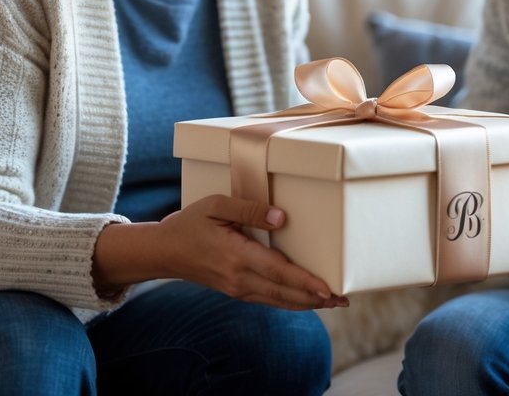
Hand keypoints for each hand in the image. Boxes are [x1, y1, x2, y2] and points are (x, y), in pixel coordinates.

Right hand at [93, 194, 348, 310]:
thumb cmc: (191, 223)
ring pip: (278, 301)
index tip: (328, 288)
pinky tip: (305, 300)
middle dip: (315, 298)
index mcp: (236, 256)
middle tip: (344, 299)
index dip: (305, 282)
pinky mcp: (236, 291)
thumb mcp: (216, 205)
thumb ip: (249, 210)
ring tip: (334, 302)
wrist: (164, 251)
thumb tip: (281, 218)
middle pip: (284, 293)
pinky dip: (290, 301)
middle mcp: (239, 278)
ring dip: (307, 303)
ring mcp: (237, 288)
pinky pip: (269, 300)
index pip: (278, 272)